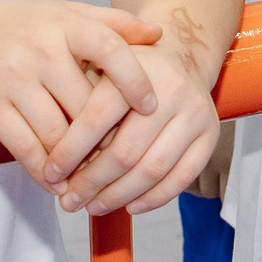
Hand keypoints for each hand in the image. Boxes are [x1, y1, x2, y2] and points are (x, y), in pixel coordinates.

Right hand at [0, 0, 161, 189]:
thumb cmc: (17, 28)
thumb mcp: (62, 14)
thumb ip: (111, 23)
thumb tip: (159, 35)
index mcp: (63, 23)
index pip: (109, 49)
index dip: (134, 79)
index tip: (152, 106)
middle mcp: (39, 50)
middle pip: (86, 104)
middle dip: (108, 136)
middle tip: (128, 157)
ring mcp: (12, 80)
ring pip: (58, 133)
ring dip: (79, 162)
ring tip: (96, 178)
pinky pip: (26, 149)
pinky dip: (46, 172)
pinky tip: (59, 184)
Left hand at [45, 40, 221, 215]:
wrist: (180, 55)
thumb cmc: (129, 69)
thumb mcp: (100, 66)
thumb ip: (78, 101)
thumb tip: (51, 160)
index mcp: (136, 69)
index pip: (96, 118)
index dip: (69, 152)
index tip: (51, 174)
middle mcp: (171, 89)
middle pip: (125, 151)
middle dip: (91, 183)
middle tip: (69, 200)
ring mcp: (195, 113)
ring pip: (152, 170)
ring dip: (118, 196)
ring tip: (94, 206)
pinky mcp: (210, 135)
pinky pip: (181, 177)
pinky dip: (154, 199)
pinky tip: (130, 206)